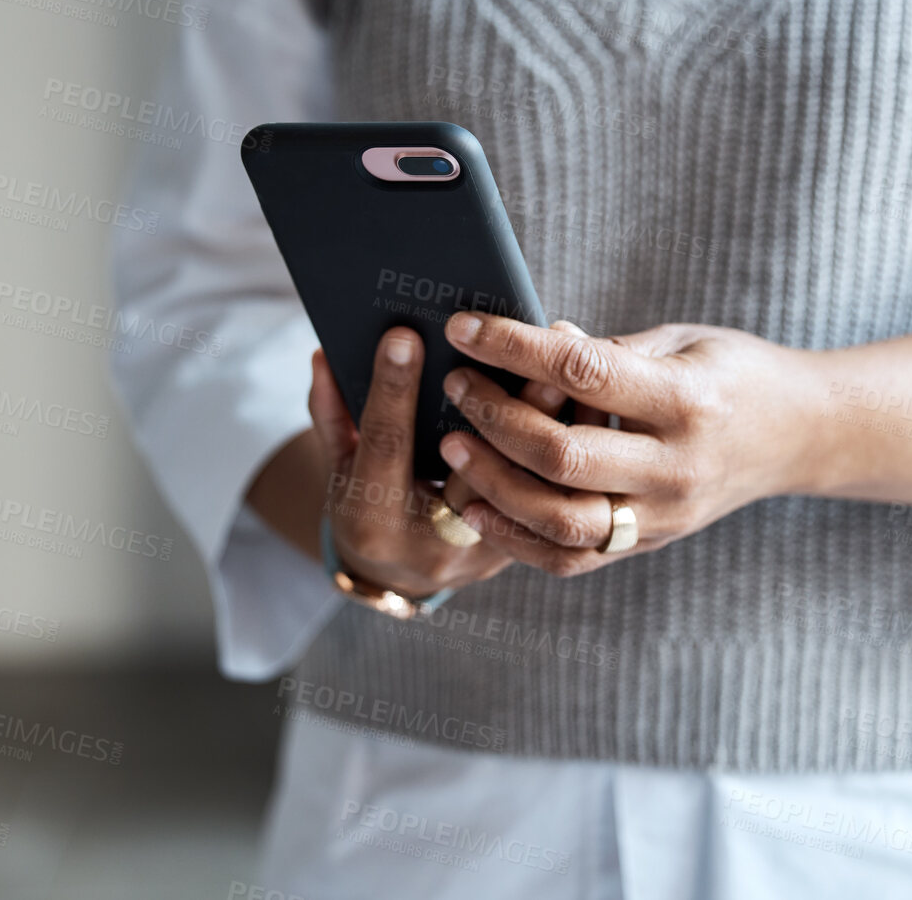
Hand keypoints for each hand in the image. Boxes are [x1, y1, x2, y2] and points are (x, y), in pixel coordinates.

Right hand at [311, 326, 575, 599]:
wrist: (396, 577)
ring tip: (566, 372)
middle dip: (503, 412)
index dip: (393, 391)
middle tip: (525, 354)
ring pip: (525, 492)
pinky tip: (586, 410)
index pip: (385, 446)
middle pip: (472, 472)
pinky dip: (565, 456)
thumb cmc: (362, 506)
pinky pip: (548, 503)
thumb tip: (325, 354)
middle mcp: (429, 544)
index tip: (405, 335)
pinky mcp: (517, 553)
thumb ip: (330, 414)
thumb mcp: (337, 466)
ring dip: (551, 430)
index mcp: (372, 522)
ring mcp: (479, 556)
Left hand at [435, 314, 810, 576]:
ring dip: (494, 484)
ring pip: (560, 521)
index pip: (584, 372)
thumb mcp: (682, 341)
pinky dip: (514, 536)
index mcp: (687, 400)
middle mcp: (676, 467)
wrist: (801, 435)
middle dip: (495, 418)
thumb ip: (608, 350)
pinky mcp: (650, 543)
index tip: (465, 328)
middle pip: (562, 455)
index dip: (515, 348)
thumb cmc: (733, 373)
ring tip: (453, 444)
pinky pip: (570, 559)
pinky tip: (475, 503)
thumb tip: (539, 341)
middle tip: (456, 385)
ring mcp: (664, 515)